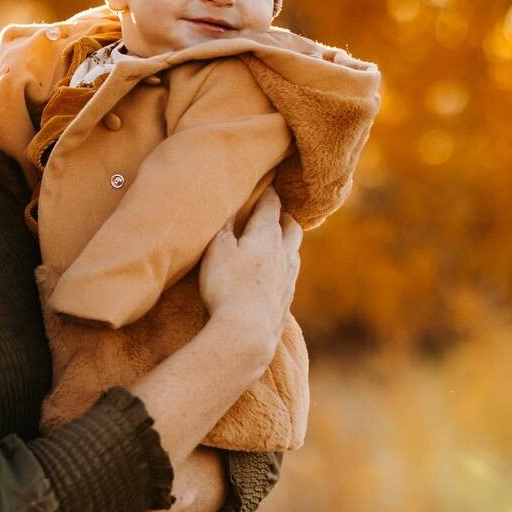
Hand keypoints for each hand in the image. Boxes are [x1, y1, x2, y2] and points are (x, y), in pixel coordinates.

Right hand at [198, 187, 300, 363]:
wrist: (246, 332)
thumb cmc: (226, 287)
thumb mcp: (217, 250)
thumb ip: (224, 227)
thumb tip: (231, 206)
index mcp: (266, 236)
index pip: (271, 206)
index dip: (268, 192)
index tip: (268, 179)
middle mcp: (284, 254)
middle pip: (292, 227)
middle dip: (285, 215)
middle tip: (277, 209)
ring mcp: (288, 279)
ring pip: (294, 251)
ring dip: (288, 241)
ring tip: (281, 239)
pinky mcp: (286, 301)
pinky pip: (290, 276)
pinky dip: (286, 267)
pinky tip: (279, 274)